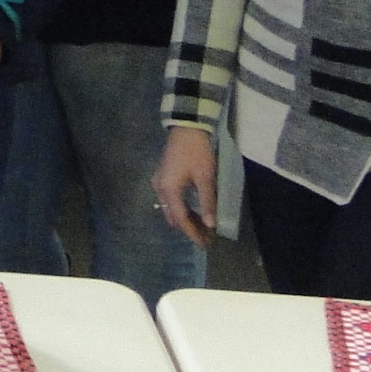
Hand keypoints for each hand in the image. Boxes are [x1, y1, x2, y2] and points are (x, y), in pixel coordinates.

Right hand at [152, 124, 217, 247]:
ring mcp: (159, 181)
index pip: (181, 219)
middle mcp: (160, 188)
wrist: (186, 127)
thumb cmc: (196, 152)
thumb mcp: (205, 177)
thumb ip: (207, 202)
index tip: (205, 244)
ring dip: (185, 219)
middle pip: (173, 216)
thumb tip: (211, 224)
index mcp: (169, 189)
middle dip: (189, 228)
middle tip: (206, 238)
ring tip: (202, 227)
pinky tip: (193, 211)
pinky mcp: (162, 176)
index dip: (193, 233)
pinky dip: (181, 208)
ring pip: (170, 209)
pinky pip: (170, 200)